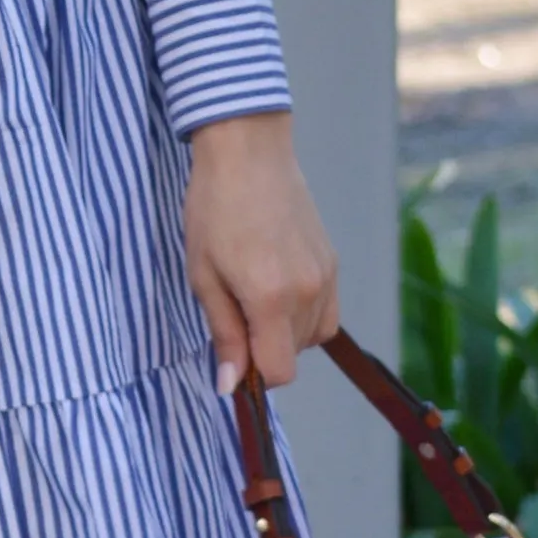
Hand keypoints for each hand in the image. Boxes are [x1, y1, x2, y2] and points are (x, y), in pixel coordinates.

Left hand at [183, 110, 338, 394]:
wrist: (248, 153)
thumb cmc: (214, 209)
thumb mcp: (203, 276)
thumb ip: (223, 334)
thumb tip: (230, 384)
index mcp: (271, 297)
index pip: (280, 372)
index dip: (254, 375)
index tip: (233, 354)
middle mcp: (308, 291)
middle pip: (294, 355)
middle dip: (264, 347)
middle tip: (234, 307)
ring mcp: (326, 276)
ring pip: (312, 337)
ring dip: (284, 332)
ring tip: (254, 292)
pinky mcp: (333, 262)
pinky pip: (326, 312)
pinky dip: (303, 314)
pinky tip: (277, 287)